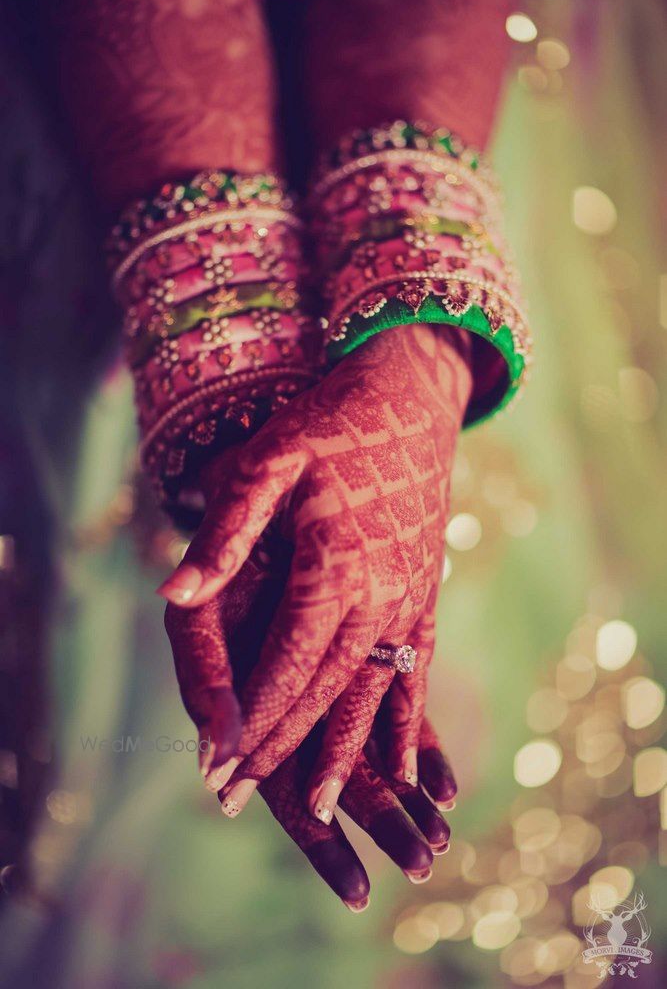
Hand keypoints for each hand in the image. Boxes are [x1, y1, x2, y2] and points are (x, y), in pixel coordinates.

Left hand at [161, 323, 470, 816]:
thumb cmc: (329, 423)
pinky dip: (406, 725)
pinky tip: (405, 769)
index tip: (217, 769)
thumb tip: (176, 593)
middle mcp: (378, 594)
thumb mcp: (268, 462)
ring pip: (372, 692)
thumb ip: (226, 533)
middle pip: (325, 691)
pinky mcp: (426, 595)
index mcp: (333, 565)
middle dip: (280, 750)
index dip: (250, 722)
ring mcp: (409, 598)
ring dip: (341, 754)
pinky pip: (416, 674)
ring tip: (315, 810)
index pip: (286, 665)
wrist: (411, 397)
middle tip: (239, 799)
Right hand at [166, 533, 456, 908]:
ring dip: (405, 791)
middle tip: (427, 860)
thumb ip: (203, 681)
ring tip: (444, 836)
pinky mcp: (353, 652)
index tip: (361, 884)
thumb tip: (215, 753)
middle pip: (336, 780)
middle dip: (382, 819)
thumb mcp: (196, 614)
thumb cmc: (216, 559)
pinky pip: (391, 705)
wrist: (258, 496)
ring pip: (367, 750)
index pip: (284, 792)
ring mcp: (322, 681)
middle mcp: (285, 708)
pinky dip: (416, 743)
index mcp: (243, 714)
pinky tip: (447, 783)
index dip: (323, 838)